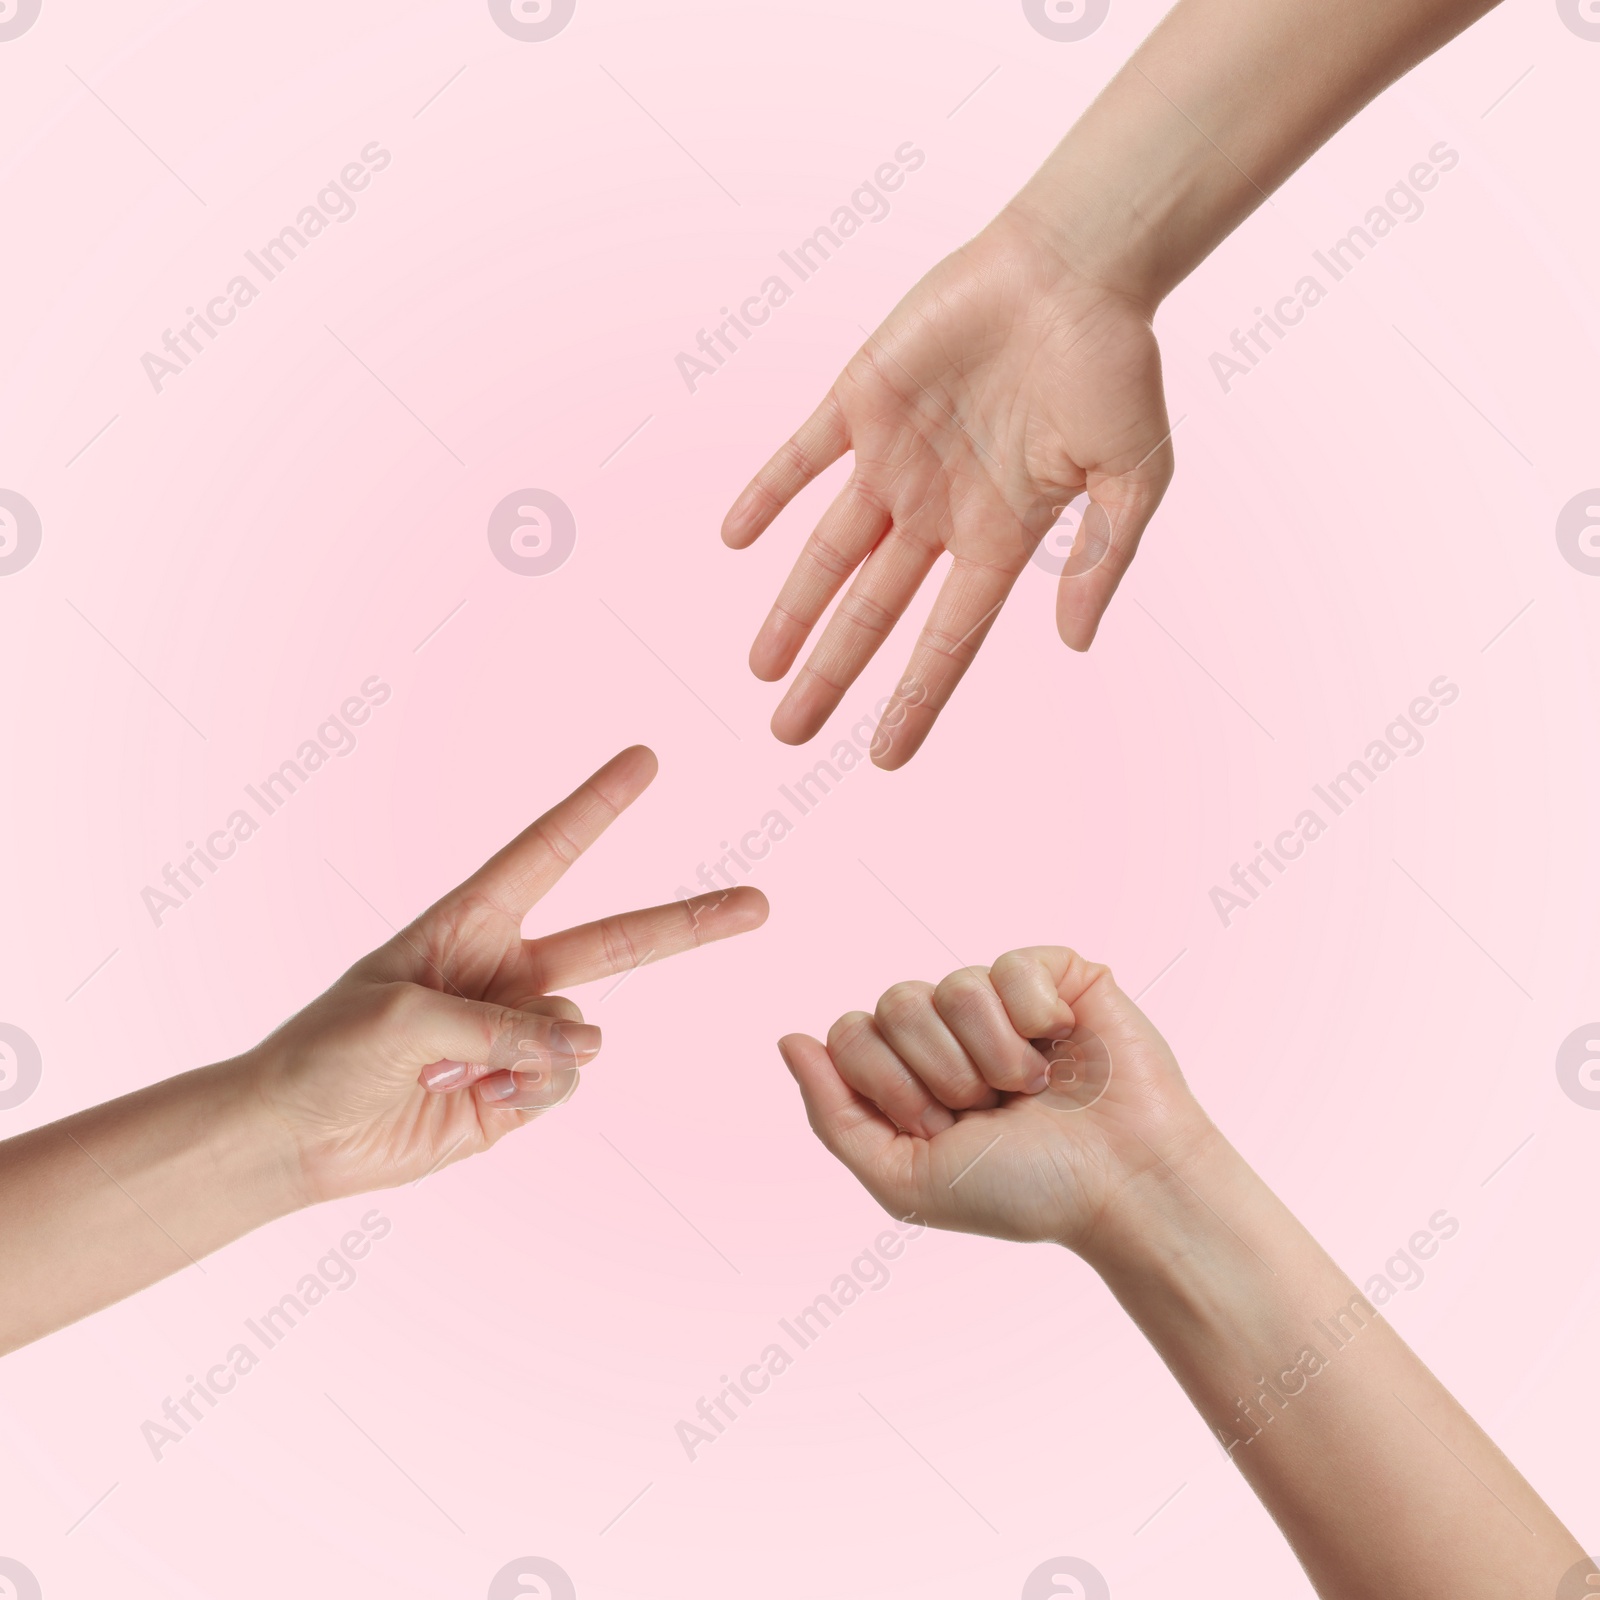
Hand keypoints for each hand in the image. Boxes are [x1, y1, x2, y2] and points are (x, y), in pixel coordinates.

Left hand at [243, 747, 767, 1201]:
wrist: (294, 1139)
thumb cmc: (326, 1052)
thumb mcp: (403, 1018)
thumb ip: (502, 1026)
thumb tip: (587, 1045)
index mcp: (469, 922)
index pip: (548, 853)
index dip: (598, 805)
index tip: (646, 760)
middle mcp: (506, 970)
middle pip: (618, 939)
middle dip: (690, 921)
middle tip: (760, 903)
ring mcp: (519, 1032)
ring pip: (582, 1031)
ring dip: (539, 1053)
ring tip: (461, 1071)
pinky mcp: (520, 1091)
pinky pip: (566, 1081)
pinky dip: (533, 1092)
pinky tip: (476, 1100)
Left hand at [723, 210, 1174, 767]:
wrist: (1075, 263)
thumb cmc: (1112, 367)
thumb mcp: (1133, 477)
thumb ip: (1100, 560)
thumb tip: (1073, 644)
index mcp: (999, 535)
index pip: (945, 639)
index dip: (914, 700)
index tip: (882, 759)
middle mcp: (938, 509)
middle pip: (870, 611)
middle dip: (831, 674)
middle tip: (786, 735)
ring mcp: (896, 458)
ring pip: (828, 551)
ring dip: (791, 609)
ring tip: (759, 669)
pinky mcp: (861, 399)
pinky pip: (802, 456)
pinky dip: (768, 495)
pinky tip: (735, 539)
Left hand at [779, 947, 1211, 1254]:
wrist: (1124, 1186)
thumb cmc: (1025, 1191)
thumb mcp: (904, 1178)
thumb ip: (833, 1115)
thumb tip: (788, 1040)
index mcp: (911, 1071)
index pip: (850, 1033)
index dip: (890, 1086)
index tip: (940, 1129)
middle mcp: (951, 1029)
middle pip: (893, 1003)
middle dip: (940, 1074)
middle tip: (989, 1110)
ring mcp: (1003, 999)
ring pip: (950, 986)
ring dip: (991, 1056)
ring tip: (1032, 1088)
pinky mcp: (1056, 975)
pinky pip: (1009, 966)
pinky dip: (1034, 1019)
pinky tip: (1063, 1047)